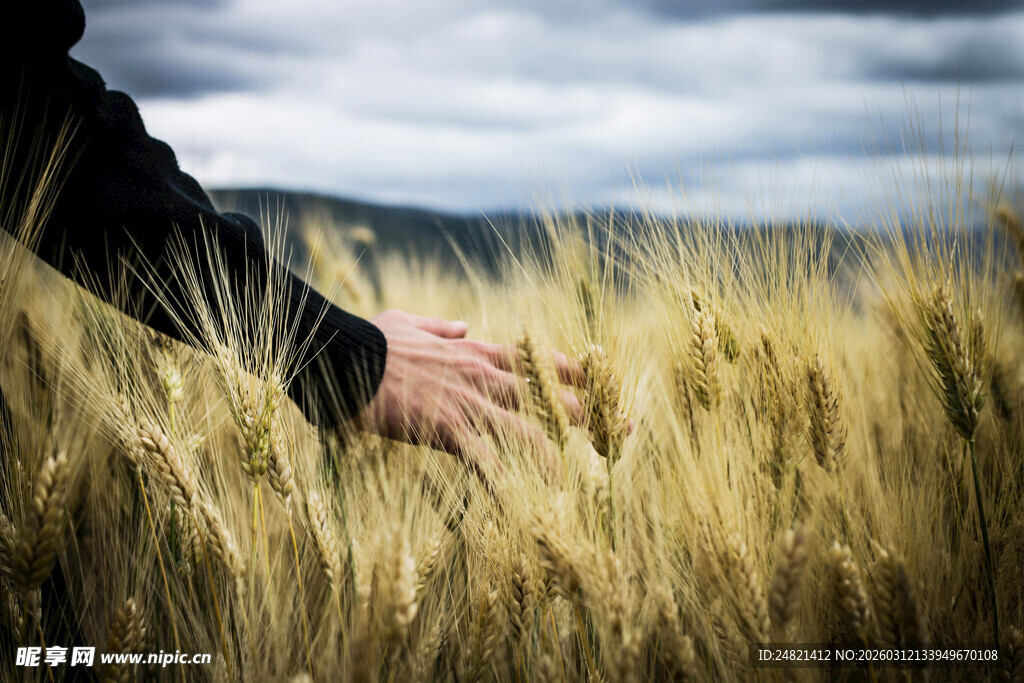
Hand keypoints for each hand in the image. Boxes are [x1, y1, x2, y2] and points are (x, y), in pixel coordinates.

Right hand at [354, 309, 584, 484]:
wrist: (346, 357)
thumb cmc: (373, 340)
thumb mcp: (411, 322)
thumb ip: (443, 326)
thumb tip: (464, 323)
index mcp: (475, 351)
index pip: (538, 359)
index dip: (574, 371)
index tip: (600, 380)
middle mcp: (481, 375)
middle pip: (546, 395)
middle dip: (584, 413)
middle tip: (615, 430)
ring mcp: (467, 403)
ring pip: (526, 430)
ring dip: (553, 454)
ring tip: (575, 476)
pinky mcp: (447, 429)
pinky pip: (485, 461)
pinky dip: (506, 483)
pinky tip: (523, 503)